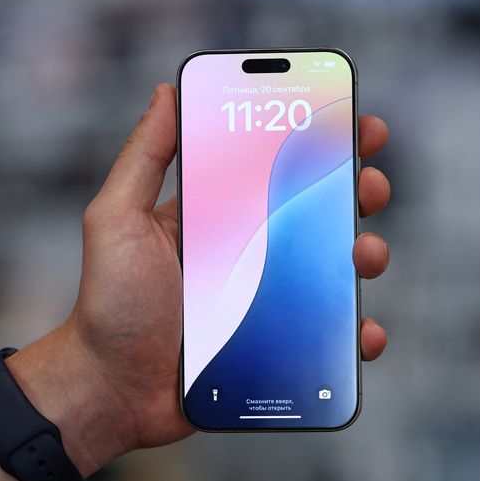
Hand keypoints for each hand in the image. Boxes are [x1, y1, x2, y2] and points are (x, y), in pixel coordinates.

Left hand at [33, 83, 390, 471]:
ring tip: (365, 255)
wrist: (113, 388)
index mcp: (217, 214)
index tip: (349, 121)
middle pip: (315, 212)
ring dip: (365, 253)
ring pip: (332, 268)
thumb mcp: (117, 219)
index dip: (314, 142)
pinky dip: (355, 330)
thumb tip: (166, 92)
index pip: (273, 166)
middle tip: (369, 184)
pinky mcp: (276, 343)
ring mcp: (265, 297)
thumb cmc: (110, 304)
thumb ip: (143, 157)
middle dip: (354, 190)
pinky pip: (328, 332)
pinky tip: (362, 330)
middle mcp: (248, 250)